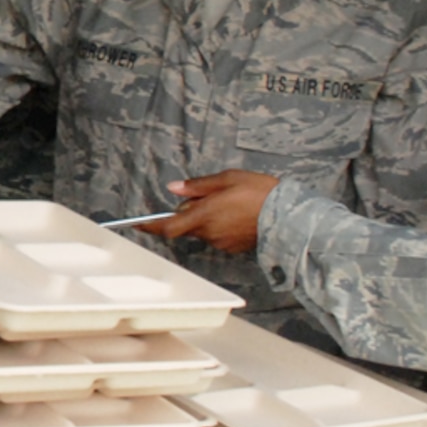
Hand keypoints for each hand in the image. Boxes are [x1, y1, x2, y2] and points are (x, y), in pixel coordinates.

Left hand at [141, 171, 278, 252]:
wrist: (289, 216)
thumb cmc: (259, 193)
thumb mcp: (227, 179)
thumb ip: (198, 186)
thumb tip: (175, 189)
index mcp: (204, 215)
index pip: (168, 226)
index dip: (150, 226)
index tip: (137, 224)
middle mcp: (209, 232)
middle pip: (185, 225)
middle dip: (189, 212)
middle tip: (207, 195)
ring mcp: (221, 242)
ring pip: (202, 230)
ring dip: (205, 218)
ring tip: (229, 203)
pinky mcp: (232, 247)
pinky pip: (216, 236)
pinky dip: (219, 226)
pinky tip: (236, 215)